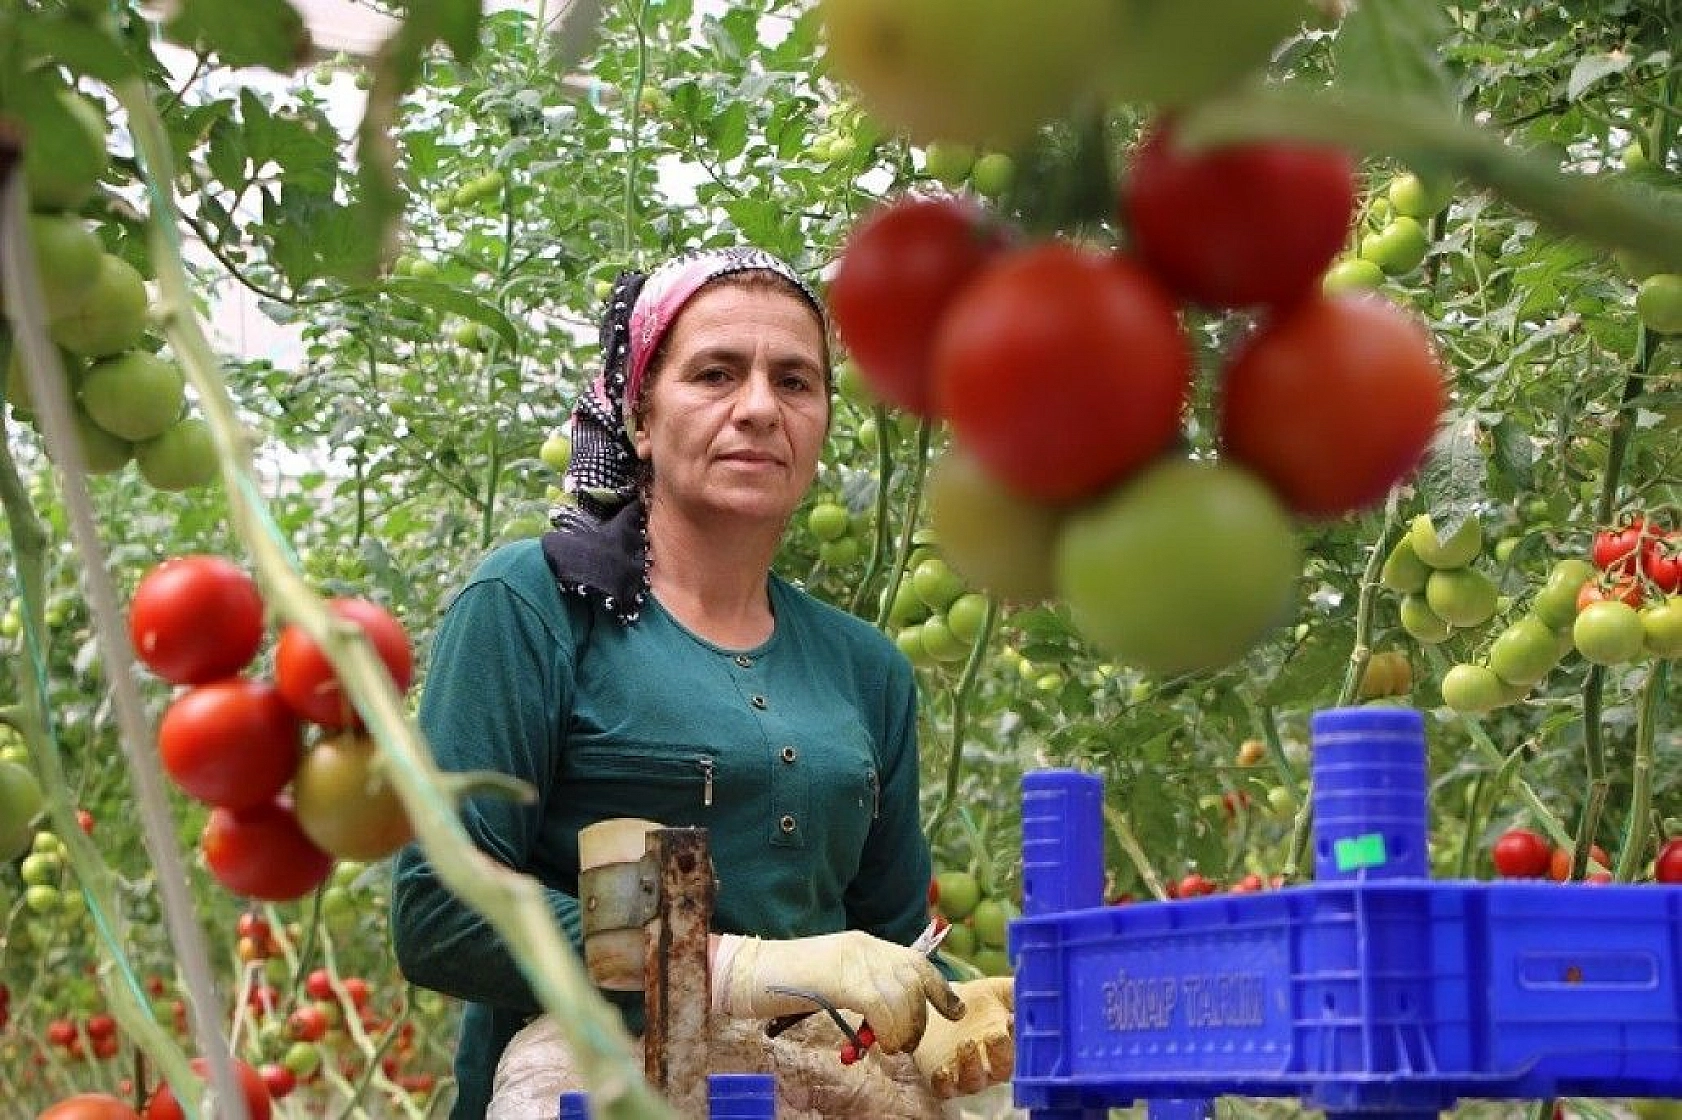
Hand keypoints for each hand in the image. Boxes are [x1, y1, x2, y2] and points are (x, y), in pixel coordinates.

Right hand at [715, 930, 964, 1053]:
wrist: (748, 972)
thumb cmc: (784, 984)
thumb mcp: (832, 981)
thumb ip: (862, 990)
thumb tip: (891, 1019)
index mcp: (863, 944)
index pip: (916, 962)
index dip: (940, 988)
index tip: (956, 1010)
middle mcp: (864, 946)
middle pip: (914, 980)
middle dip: (919, 1016)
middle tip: (905, 1041)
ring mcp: (853, 958)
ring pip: (903, 995)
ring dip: (903, 1027)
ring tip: (890, 1044)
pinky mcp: (842, 977)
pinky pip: (883, 1005)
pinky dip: (889, 1028)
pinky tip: (880, 1041)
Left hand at [913, 976, 1013, 1097]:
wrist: (939, 1005)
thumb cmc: (974, 1000)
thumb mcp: (997, 991)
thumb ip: (1017, 991)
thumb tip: (1040, 988)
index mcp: (1008, 1045)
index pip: (1021, 1049)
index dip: (1021, 1041)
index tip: (1014, 1022)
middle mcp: (989, 1065)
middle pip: (1002, 1070)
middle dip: (1000, 1054)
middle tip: (995, 1035)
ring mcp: (965, 1074)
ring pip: (975, 1082)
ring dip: (972, 1065)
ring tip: (966, 1043)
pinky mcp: (942, 1080)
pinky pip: (945, 1089)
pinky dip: (945, 1082)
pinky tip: (943, 1070)